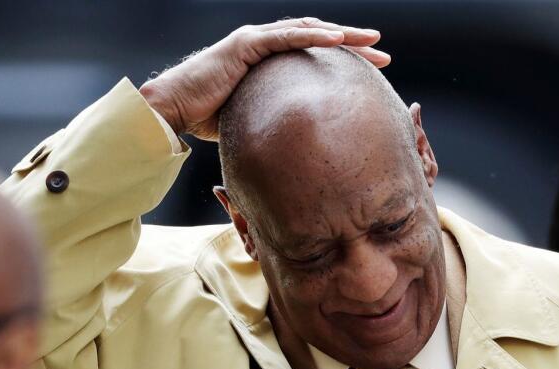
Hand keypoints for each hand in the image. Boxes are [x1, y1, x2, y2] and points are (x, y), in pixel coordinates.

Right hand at [139, 18, 388, 141]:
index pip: (312, 54)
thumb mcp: (252, 117)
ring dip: (342, 35)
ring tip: (371, 41)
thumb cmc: (207, 118)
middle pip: (317, 38)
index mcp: (268, 61)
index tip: (371, 69)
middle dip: (352, 44)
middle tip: (383, 54)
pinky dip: (313, 36)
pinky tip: (338, 38)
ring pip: (308, 31)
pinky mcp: (246, 44)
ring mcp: (256, 40)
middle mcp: (264, 43)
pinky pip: (286, 37)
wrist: (175, 109)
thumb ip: (273, 120)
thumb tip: (297, 147)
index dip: (342, 59)